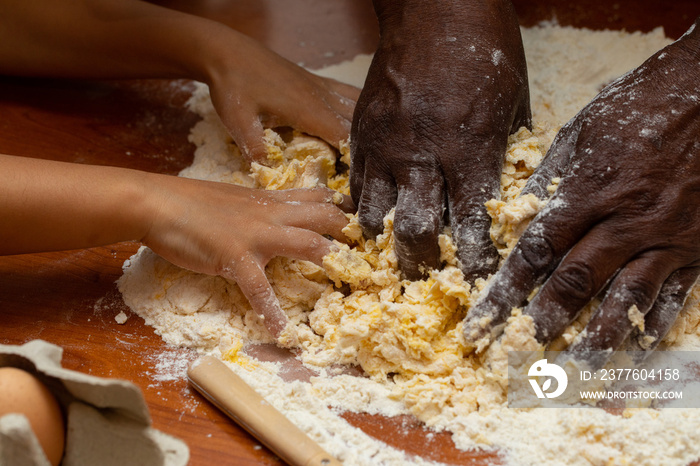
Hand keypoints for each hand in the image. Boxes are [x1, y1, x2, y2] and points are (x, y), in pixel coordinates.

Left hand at [0, 0, 359, 163]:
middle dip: (369, 147)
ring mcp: (320, 86)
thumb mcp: (237, 119)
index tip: (365, 180)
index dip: (357, 159)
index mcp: (307, 109)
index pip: (343, 137)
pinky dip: (361, 108)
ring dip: (369, 127)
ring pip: (357, 106)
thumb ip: (253, 145)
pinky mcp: (316, 81)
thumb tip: (269, 173)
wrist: (227, 51)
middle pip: (356, 123)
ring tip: (383, 149)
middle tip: (380, 171)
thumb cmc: (233, 86)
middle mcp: (320, 97)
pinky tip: (369, 118)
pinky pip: (348, 94)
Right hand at [0, 154, 349, 341]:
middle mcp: (272, 214)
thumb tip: (283, 210)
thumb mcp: (236, 197)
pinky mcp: (235, 256)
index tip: (365, 223)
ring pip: (307, 242)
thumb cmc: (192, 201)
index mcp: (271, 200)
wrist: (157, 202)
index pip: (319, 196)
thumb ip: (263, 205)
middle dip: (352, 233)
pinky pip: (260, 288)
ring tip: (349, 285)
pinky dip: (271, 311)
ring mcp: (256, 234)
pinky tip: (282, 331)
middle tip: (372, 256)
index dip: (344, 208)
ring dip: (330, 261)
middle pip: (325, 215)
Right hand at [350, 0, 530, 279]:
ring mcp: (385, 145)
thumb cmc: (483, 48)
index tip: (478, 283)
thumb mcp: (512, 102)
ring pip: (376, 217)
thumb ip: (506, 152)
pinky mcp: (362, 134)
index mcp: (469, 148)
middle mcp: (423, 154)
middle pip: (416, 232)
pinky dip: (366, 210)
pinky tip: (378, 218)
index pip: (471, 225)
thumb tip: (509, 190)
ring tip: (399, 255)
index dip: (474, 262)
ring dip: (389, 243)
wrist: (433, 5)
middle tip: (432, 278)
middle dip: (426, 265)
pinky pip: (356, 187)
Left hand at [463, 19, 699, 366]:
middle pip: (576, 282)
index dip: (505, 291)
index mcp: (589, 191)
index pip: (536, 252)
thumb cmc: (642, 104)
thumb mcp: (584, 129)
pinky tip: (638, 347)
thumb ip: (551, 174)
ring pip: (626, 299)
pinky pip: (676, 294)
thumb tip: (518, 210)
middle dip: (543, 321)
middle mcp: (625, 221)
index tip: (482, 320)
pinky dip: (655, 323)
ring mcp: (667, 237)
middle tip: (520, 352)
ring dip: (598, 337)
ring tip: (576, 367)